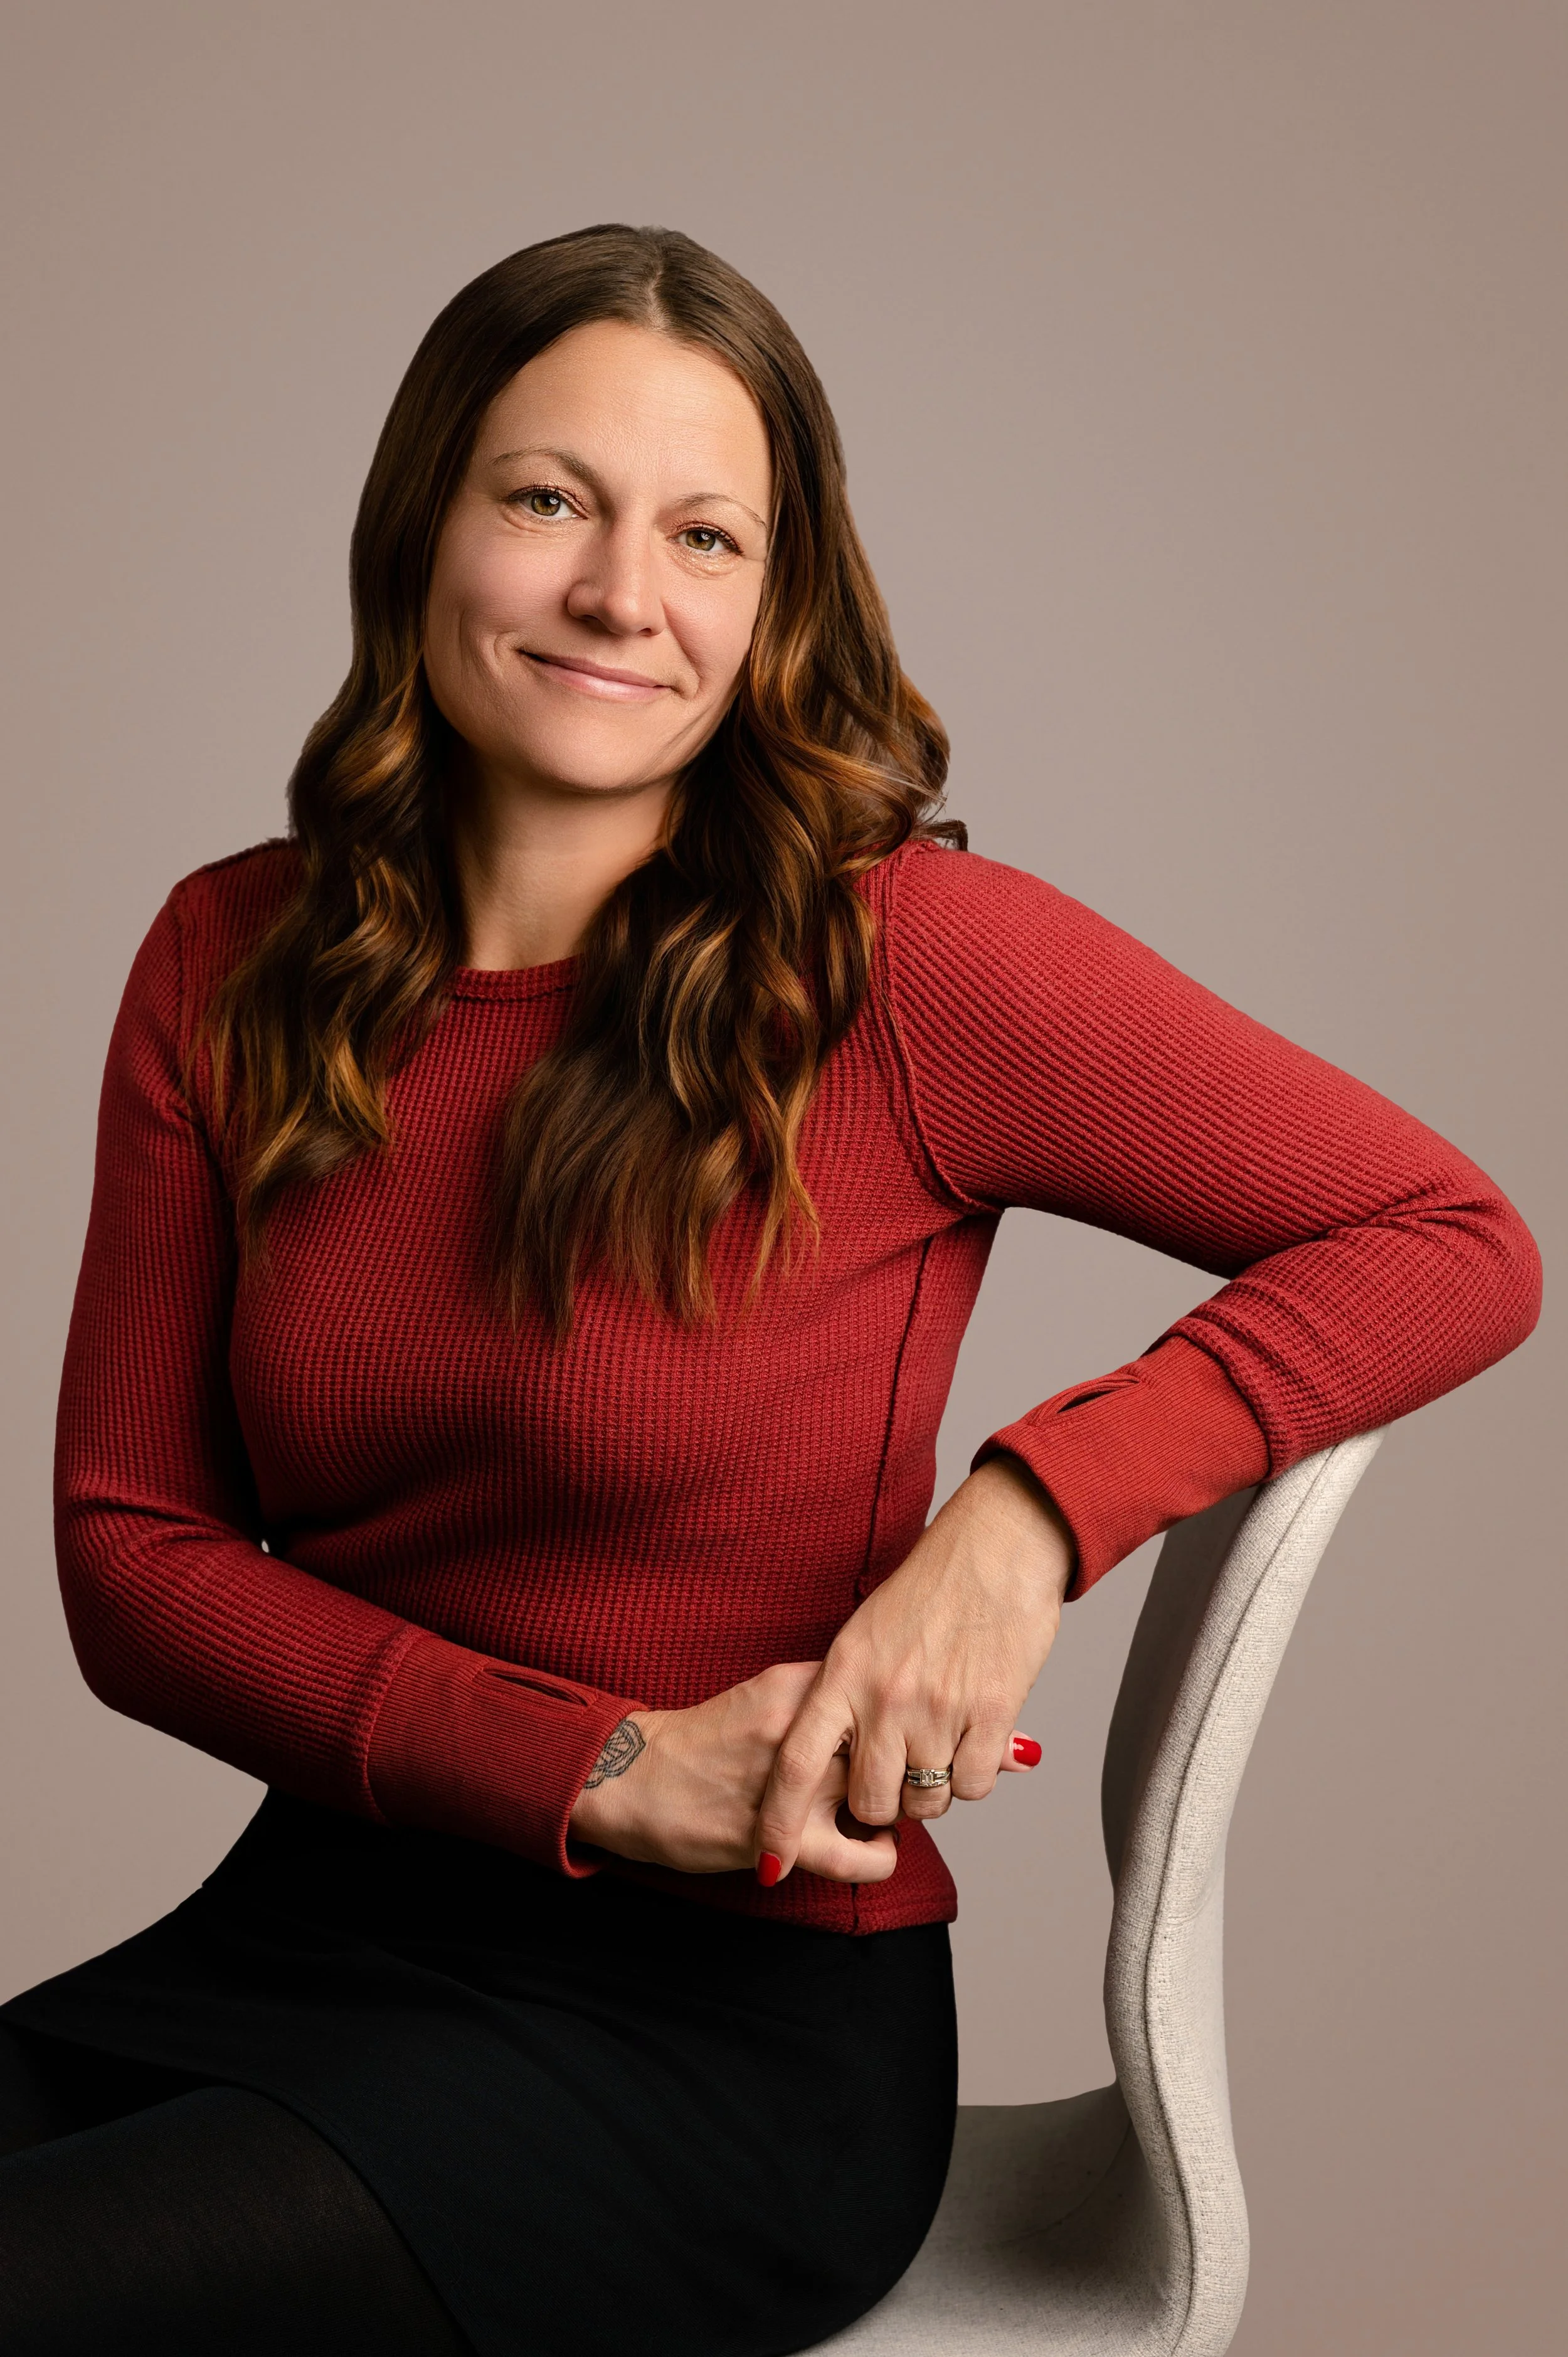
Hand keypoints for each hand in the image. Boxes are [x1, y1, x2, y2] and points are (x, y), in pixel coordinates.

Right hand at [568, 1660, 900, 1883]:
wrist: (634, 1778)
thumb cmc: (704, 1742)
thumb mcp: (765, 1695)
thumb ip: (822, 1698)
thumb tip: (887, 1712)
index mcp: (796, 1686)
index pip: (880, 1695)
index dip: (899, 1719)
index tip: (900, 1733)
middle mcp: (799, 1727)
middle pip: (889, 1743)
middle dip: (903, 1764)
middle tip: (901, 1778)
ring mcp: (791, 1781)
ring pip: (881, 1794)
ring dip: (895, 1808)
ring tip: (886, 1812)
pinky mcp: (780, 1835)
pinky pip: (858, 1855)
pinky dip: (881, 1857)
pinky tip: (876, 1849)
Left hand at [755, 1458, 1073, 1880]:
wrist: (997, 1549)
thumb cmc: (929, 1589)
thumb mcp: (864, 1636)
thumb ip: (846, 1697)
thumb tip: (833, 1759)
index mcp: (842, 1673)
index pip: (796, 1765)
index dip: (779, 1823)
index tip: (770, 1864)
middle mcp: (885, 1696)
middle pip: (869, 1801)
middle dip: (881, 1806)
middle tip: (897, 1778)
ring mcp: (939, 1707)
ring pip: (926, 1802)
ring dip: (932, 1791)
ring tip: (939, 1747)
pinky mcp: (992, 1713)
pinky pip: (973, 1785)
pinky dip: (973, 1777)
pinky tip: (973, 1740)